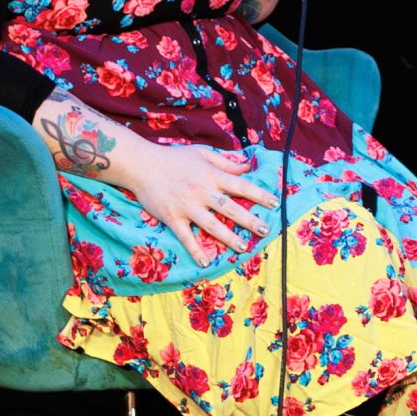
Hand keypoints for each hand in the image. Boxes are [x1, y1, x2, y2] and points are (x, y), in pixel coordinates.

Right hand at [134, 144, 277, 258]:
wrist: (141, 164)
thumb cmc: (173, 157)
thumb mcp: (202, 153)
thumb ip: (225, 162)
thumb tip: (247, 166)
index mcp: (211, 175)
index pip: (240, 186)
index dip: (259, 194)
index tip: (275, 203)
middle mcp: (201, 192)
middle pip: (230, 208)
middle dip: (249, 220)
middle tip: (265, 231)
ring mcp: (186, 206)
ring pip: (211, 224)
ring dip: (228, 237)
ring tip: (243, 247)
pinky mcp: (172, 217)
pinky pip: (185, 236)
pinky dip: (195, 249)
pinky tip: (205, 262)